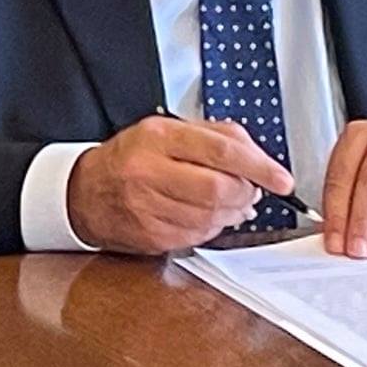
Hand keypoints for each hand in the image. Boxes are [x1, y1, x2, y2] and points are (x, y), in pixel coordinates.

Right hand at [67, 115, 295, 255]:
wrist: (85, 192)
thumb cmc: (131, 158)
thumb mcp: (168, 131)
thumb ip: (216, 136)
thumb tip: (257, 159)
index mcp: (158, 138)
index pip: (220, 151)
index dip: (259, 167)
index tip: (281, 179)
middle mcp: (148, 171)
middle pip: (219, 189)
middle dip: (244, 193)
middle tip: (249, 191)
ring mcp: (147, 207)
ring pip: (212, 217)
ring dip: (231, 213)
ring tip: (225, 202)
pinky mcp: (151, 235)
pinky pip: (199, 236)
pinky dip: (211, 227)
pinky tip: (202, 215)